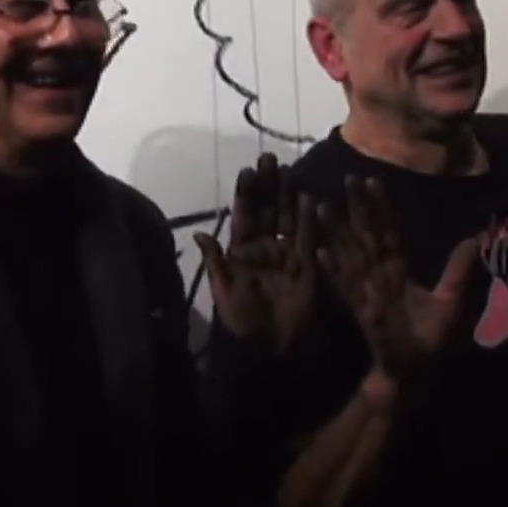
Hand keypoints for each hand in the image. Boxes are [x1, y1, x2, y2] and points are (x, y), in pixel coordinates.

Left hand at [195, 153, 317, 356]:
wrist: (271, 347)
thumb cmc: (242, 320)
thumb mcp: (224, 291)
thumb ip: (215, 261)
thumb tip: (198, 234)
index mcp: (241, 251)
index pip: (243, 216)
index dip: (246, 194)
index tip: (248, 171)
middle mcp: (264, 247)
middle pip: (266, 210)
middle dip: (268, 185)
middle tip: (270, 159)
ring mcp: (286, 254)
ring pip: (287, 217)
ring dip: (287, 194)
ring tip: (288, 170)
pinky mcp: (307, 264)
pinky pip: (307, 237)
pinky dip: (309, 219)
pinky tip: (309, 198)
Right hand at [317, 176, 478, 380]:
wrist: (415, 371)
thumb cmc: (431, 338)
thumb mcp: (450, 300)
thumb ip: (459, 270)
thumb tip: (478, 238)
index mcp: (400, 269)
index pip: (389, 231)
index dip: (381, 207)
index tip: (371, 181)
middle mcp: (380, 274)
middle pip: (366, 234)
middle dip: (357, 208)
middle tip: (346, 179)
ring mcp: (367, 290)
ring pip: (350, 254)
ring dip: (337, 232)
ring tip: (322, 206)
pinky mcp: (361, 310)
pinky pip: (345, 286)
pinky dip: (333, 270)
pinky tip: (320, 252)